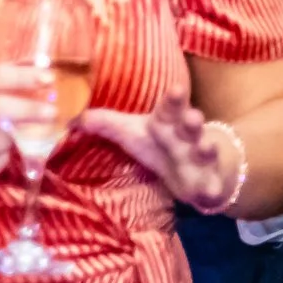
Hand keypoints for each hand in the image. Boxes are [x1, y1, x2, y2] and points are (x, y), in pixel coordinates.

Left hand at [81, 92, 242, 212]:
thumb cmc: (161, 144)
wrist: (198, 166)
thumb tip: (71, 119)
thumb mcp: (134, 133)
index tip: (175, 89)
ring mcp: (201, 159)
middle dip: (192, 122)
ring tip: (207, 148)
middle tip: (192, 117)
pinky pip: (211, 187)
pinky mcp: (207, 182)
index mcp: (169, 122)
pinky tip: (210, 193)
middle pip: (190, 126)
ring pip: (206, 151)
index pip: (170, 107)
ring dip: (207, 149)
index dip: (173, 99)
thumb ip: (106, 124)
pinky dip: (212, 190)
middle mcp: (187, 137)